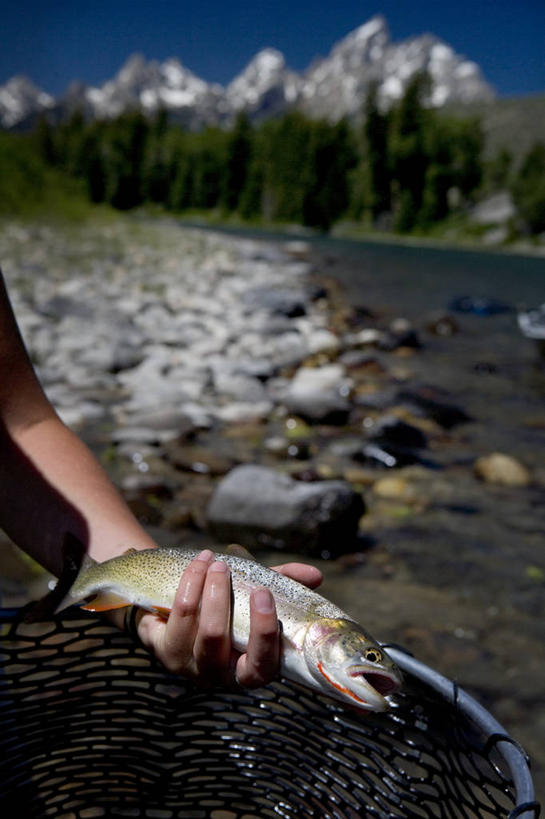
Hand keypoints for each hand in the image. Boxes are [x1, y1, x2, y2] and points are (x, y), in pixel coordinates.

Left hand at [134, 549, 321, 687]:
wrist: (177, 610)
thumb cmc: (227, 607)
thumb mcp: (254, 596)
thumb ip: (284, 585)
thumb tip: (315, 575)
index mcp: (248, 668)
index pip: (262, 666)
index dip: (264, 634)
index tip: (264, 594)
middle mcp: (218, 675)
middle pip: (218, 643)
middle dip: (222, 602)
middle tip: (226, 568)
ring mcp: (188, 666)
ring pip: (199, 628)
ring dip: (206, 588)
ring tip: (214, 561)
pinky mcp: (165, 652)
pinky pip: (179, 615)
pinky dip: (190, 583)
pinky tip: (199, 564)